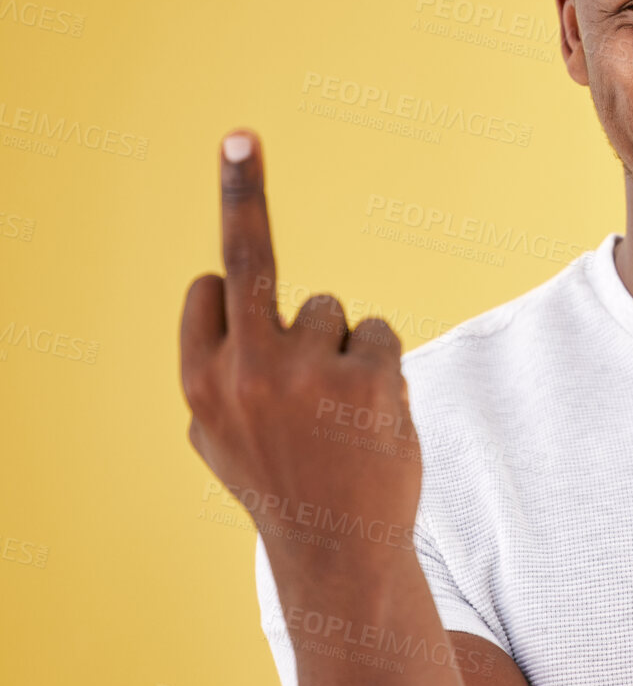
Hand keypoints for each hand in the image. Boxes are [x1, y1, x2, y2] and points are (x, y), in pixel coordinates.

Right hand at [179, 130, 421, 576]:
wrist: (340, 550)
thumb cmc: (282, 485)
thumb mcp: (220, 439)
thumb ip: (215, 372)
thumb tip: (212, 295)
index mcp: (200, 382)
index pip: (212, 288)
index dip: (233, 276)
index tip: (226, 178)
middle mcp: (245, 369)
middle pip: (250, 259)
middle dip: (240, 192)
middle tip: (237, 135)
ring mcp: (307, 371)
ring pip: (331, 310)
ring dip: (340, 347)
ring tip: (339, 411)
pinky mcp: (368, 376)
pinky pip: (378, 332)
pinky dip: (379, 364)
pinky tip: (371, 415)